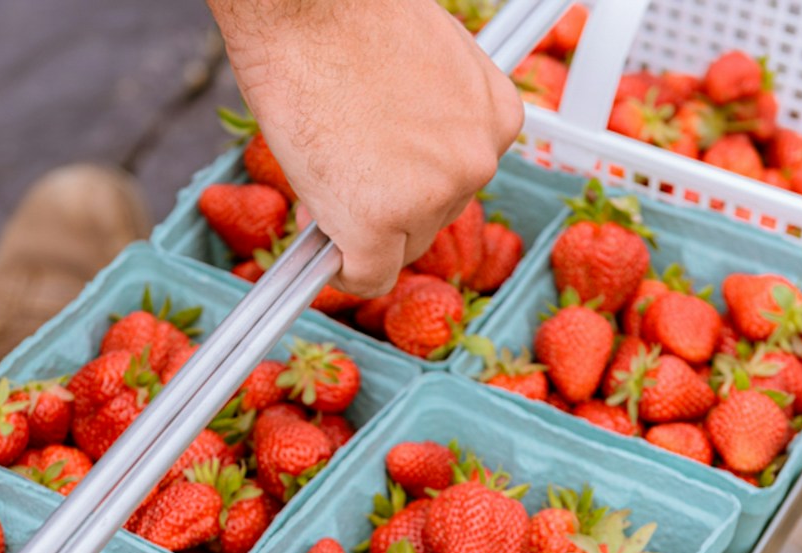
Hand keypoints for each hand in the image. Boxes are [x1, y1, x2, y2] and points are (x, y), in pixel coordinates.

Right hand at [208, 0, 524, 296]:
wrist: (304, 4)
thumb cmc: (347, 18)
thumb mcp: (423, 65)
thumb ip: (430, 120)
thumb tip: (402, 162)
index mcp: (497, 117)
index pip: (459, 180)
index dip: (411, 181)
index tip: (382, 173)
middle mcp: (477, 160)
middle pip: (433, 219)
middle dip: (388, 206)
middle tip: (343, 172)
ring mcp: (432, 195)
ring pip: (398, 248)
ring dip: (361, 228)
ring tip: (326, 174)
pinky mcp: (380, 222)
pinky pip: (366, 276)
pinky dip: (341, 271)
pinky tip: (320, 249)